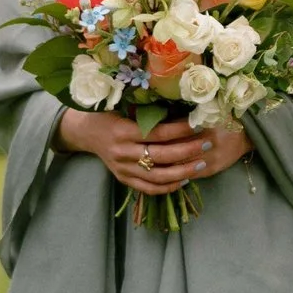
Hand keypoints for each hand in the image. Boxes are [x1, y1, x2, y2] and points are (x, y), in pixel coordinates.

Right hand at [59, 109, 252, 195]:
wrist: (84, 132)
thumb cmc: (108, 112)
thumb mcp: (123, 105)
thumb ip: (147, 109)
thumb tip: (182, 104)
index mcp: (123, 131)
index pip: (158, 133)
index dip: (181, 130)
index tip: (199, 125)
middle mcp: (122, 153)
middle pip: (161, 156)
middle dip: (188, 151)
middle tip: (207, 143)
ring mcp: (122, 169)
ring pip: (157, 177)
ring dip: (183, 172)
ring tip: (201, 164)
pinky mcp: (123, 179)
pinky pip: (148, 188)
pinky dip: (168, 187)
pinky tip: (184, 180)